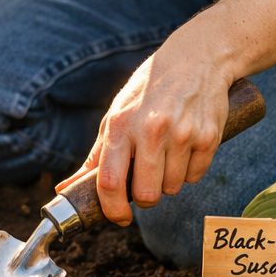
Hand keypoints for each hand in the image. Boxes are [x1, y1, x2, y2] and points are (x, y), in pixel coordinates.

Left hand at [56, 44, 232, 223]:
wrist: (196, 59)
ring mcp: (183, 134)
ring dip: (167, 182)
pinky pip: (195, 176)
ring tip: (166, 156)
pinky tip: (185, 149)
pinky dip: (189, 172)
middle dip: (144, 197)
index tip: (118, 217)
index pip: (110, 181)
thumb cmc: (149, 90)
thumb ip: (96, 155)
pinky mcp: (209, 137)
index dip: (112, 209)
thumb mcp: (117, 114)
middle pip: (146, 195)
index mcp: (122, 125)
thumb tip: (67, 188)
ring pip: (172, 188)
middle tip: (145, 182)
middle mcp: (152, 130)